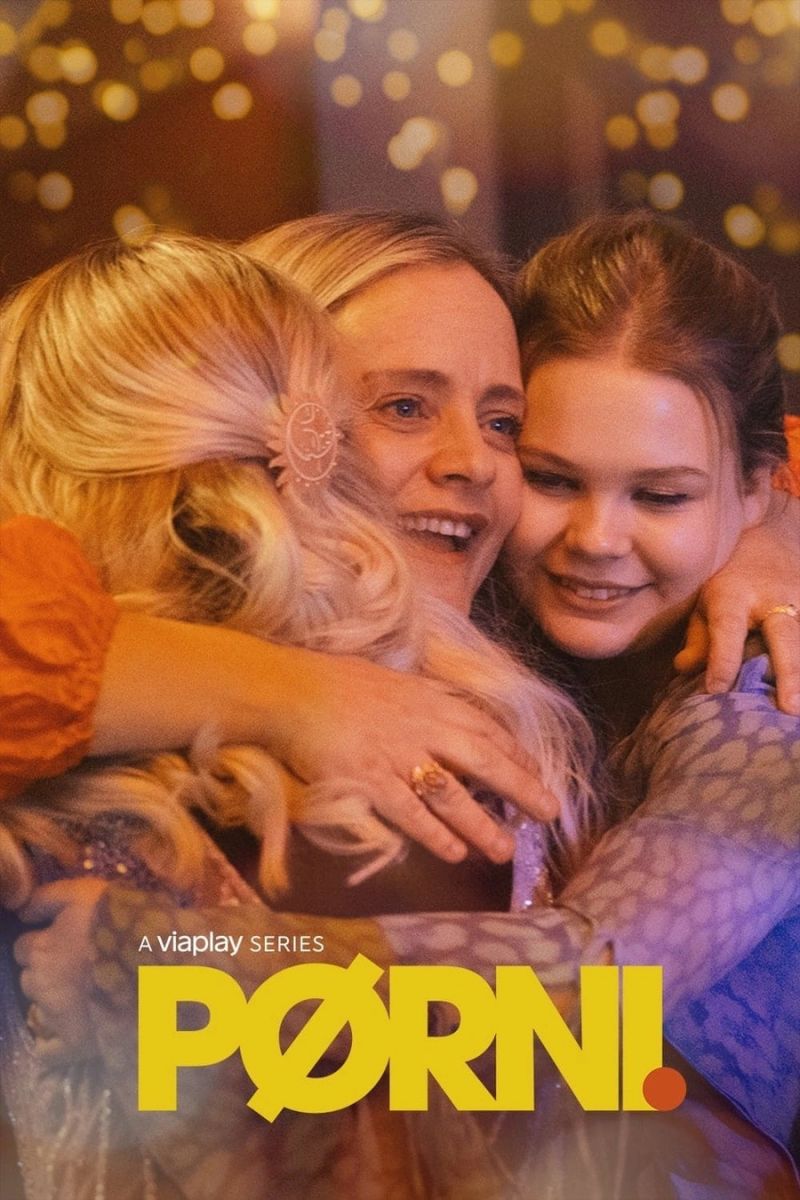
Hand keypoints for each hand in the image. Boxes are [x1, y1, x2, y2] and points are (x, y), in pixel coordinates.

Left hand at [14, 877, 108, 1062]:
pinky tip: (73, 1031)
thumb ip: (48, 897)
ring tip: (85, 995)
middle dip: (48, 974)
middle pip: (30, 979)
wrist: (157, 959)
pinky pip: (48, 1051)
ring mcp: (55, 1014)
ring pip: (39, 1010)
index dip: (43, 942)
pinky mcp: (73, 1042)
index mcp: (40, 948)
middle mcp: (40, 982)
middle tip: (78, 968)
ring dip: (54, 1003)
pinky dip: (55, 1044)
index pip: (23, 946)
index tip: (64, 941)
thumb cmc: (120, 918)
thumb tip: (21, 910)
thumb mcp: (84, 892)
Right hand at [272, 652, 560, 865]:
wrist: (288, 691)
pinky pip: (410, 813)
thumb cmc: (337, 684)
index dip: (516, 753)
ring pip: (452, 794)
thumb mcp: (393, 682)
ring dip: (482, 824)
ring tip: (504, 849)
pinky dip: (435, 835)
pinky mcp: (369, 780)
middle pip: (484, 759)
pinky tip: (455, 853)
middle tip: (549, 813)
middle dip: (520, 787)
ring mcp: (396, 755)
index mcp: (429, 700)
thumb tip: (455, 715)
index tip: (538, 774)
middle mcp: (422, 726)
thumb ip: (426, 700)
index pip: (486, 728)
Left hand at [675, 494, 799, 714]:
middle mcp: (773, 598)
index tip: (716, 690)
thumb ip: (697, 636)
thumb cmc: (728, 574)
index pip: (727, 630)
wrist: (771, 530)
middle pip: (786, 636)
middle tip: (790, 707)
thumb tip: (684, 669)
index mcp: (734, 594)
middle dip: (789, 673)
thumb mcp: (704, 598)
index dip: (722, 661)